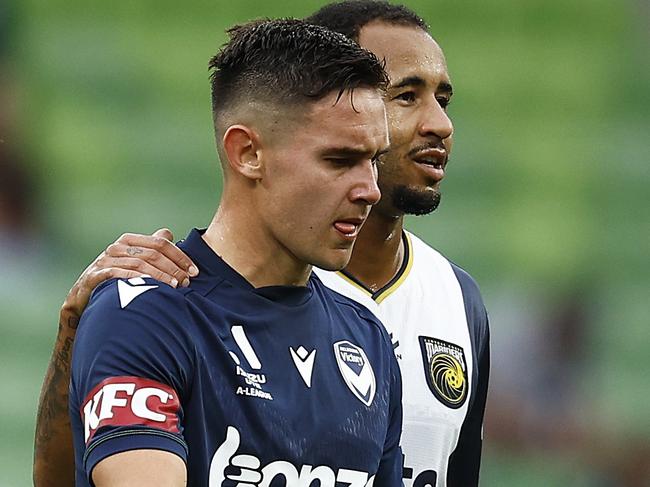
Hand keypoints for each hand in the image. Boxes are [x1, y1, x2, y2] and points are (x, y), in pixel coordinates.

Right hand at [60, 228, 197, 326]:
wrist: (83, 301)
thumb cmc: (115, 280)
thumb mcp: (133, 261)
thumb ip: (150, 248)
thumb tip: (168, 233)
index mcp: (128, 241)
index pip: (160, 243)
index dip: (180, 256)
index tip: (194, 271)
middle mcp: (116, 248)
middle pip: (153, 254)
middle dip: (173, 268)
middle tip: (187, 282)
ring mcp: (104, 261)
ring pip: (140, 264)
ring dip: (161, 276)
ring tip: (175, 287)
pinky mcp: (94, 276)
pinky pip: (120, 275)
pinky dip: (138, 280)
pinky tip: (152, 288)